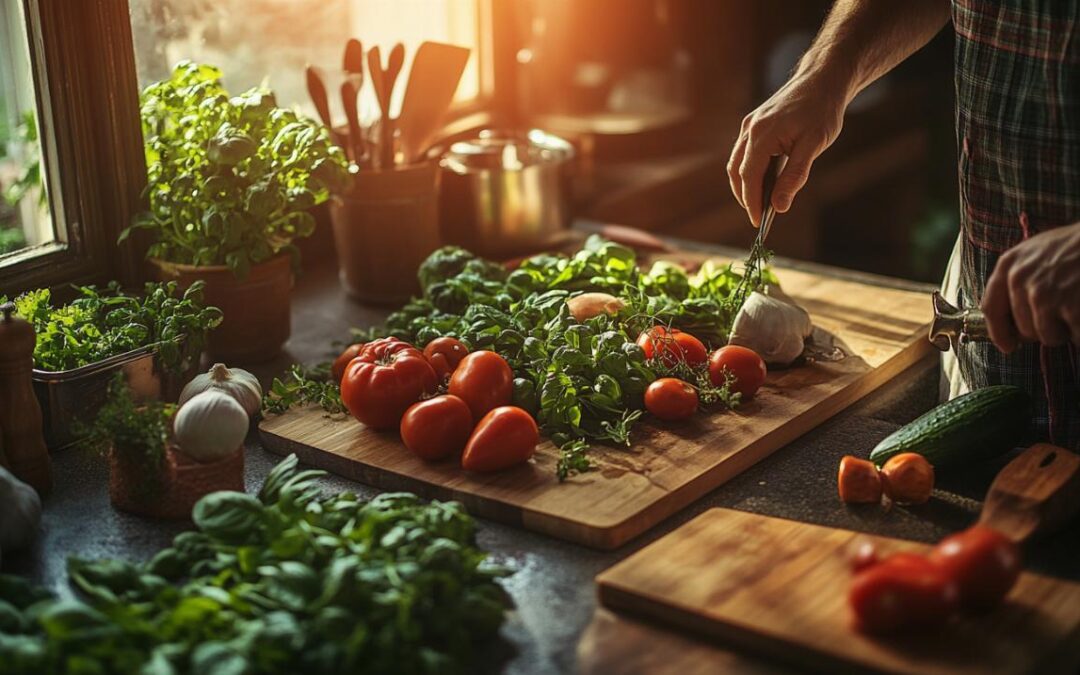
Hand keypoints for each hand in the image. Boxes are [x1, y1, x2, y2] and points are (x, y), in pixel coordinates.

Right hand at [727, 71, 848, 225]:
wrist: (822, 78)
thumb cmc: (822, 111)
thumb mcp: (813, 145)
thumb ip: (795, 176)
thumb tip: (779, 206)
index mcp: (762, 135)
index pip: (748, 177)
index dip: (751, 202)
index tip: (758, 222)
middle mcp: (750, 130)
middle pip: (736, 172)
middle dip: (745, 197)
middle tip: (758, 216)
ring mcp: (749, 125)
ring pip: (737, 162)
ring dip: (744, 184)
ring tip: (759, 202)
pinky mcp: (754, 123)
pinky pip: (744, 152)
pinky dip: (749, 170)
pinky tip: (764, 180)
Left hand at [981, 222, 1079, 351]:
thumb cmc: (1077, 246)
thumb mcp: (1038, 252)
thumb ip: (1019, 280)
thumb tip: (1011, 322)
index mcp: (1009, 264)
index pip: (992, 308)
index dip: (999, 332)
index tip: (1008, 346)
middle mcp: (1020, 279)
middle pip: (1024, 330)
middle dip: (1045, 329)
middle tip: (1065, 310)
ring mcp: (1044, 293)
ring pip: (1048, 337)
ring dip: (1065, 331)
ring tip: (1076, 306)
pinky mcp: (1068, 306)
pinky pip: (1074, 337)